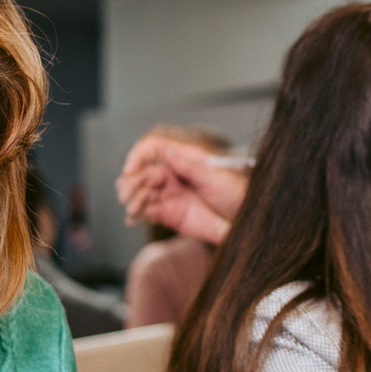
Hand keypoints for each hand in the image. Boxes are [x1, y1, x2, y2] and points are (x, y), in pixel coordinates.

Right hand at [115, 135, 246, 244]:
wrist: (245, 223)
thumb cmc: (238, 195)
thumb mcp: (216, 178)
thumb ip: (190, 167)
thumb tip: (168, 151)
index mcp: (184, 158)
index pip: (153, 148)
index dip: (138, 156)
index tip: (130, 168)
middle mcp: (174, 174)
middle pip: (143, 172)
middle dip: (132, 181)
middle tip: (125, 193)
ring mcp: (170, 194)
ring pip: (142, 192)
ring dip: (133, 199)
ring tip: (132, 209)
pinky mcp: (169, 214)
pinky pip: (148, 212)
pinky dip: (137, 214)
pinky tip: (132, 218)